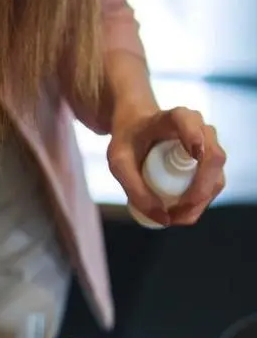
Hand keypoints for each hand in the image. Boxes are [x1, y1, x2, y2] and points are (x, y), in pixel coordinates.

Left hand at [107, 106, 226, 226]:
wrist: (136, 127)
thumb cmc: (127, 140)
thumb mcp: (119, 163)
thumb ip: (134, 188)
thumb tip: (164, 219)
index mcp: (175, 117)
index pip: (188, 122)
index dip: (195, 138)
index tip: (194, 156)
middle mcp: (200, 127)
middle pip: (212, 159)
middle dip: (198, 193)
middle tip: (173, 216)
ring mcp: (210, 144)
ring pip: (217, 176)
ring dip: (200, 203)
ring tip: (173, 218)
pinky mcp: (211, 160)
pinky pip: (214, 184)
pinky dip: (200, 202)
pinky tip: (181, 214)